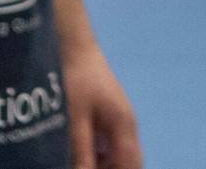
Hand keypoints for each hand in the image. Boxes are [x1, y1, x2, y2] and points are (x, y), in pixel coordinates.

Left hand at [63, 46, 140, 168]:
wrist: (74, 48)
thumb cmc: (76, 80)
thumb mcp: (75, 119)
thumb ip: (81, 151)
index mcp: (125, 127)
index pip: (132, 166)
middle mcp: (127, 128)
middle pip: (128, 163)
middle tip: (82, 167)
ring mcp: (118, 124)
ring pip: (116, 157)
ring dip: (101, 165)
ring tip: (76, 162)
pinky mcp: (106, 120)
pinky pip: (106, 149)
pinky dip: (95, 158)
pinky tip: (75, 158)